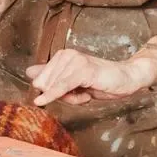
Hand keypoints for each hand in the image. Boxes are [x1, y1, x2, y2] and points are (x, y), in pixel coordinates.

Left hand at [26, 47, 156, 106]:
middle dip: (59, 95)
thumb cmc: (101, 82)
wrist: (127, 79)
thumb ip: (51, 76)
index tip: (69, 94)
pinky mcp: (83, 70)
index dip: (51, 92)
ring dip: (70, 98)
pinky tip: (43, 101)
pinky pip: (61, 86)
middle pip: (44, 84)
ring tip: (87, 92)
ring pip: (54, 87)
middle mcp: (66, 55)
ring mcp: (74, 61)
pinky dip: (52, 95)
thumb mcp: (72, 82)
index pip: (40, 80)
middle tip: (81, 93)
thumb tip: (29, 73)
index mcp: (62, 56)